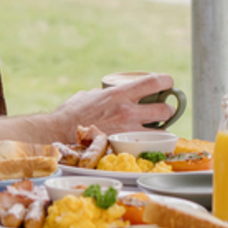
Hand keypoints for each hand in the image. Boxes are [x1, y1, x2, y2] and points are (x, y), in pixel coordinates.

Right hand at [53, 73, 175, 136]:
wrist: (59, 134)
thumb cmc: (70, 113)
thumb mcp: (88, 95)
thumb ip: (102, 94)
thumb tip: (104, 95)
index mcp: (120, 94)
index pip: (153, 82)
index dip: (166, 81)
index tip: (168, 82)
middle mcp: (128, 111)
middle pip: (164, 109)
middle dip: (169, 110)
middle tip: (165, 110)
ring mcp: (127, 131)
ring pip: (161, 131)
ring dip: (162, 129)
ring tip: (158, 129)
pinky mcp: (123, 146)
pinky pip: (146, 146)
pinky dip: (150, 144)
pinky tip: (148, 143)